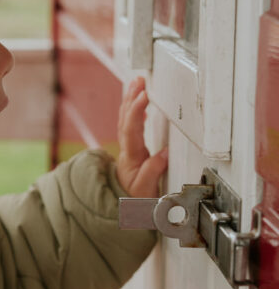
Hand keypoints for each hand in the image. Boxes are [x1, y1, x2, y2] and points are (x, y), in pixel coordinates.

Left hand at [115, 76, 167, 196]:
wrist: (124, 206)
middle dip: (132, 98)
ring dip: (130, 100)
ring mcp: (128, 148)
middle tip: (139, 81)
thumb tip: (164, 153)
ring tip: (136, 83)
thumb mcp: (146, 190)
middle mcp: (127, 150)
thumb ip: (154, 171)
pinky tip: (139, 103)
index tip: (144, 95)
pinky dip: (133, 111)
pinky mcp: (132, 149)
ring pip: (126, 120)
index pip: (131, 129)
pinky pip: (130, 125)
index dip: (137, 111)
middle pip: (126, 119)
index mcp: (132, 157)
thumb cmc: (136, 199)